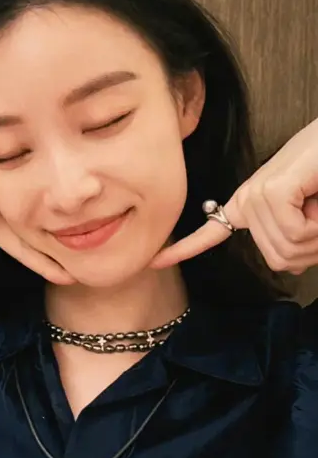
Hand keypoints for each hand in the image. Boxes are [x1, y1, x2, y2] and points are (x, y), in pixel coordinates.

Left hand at [150, 117, 317, 273]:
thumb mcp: (309, 212)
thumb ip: (292, 237)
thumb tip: (289, 266)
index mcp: (249, 205)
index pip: (211, 232)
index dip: (185, 249)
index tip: (156, 261)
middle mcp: (247, 201)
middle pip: (279, 259)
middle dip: (311, 247)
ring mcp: (255, 195)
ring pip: (288, 249)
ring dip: (317, 234)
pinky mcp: (270, 191)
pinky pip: (293, 232)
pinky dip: (317, 223)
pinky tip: (316, 197)